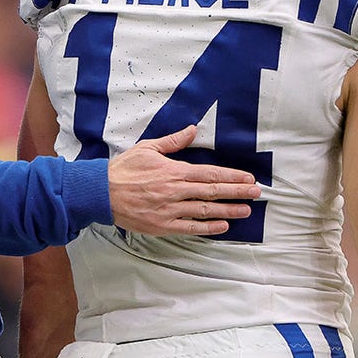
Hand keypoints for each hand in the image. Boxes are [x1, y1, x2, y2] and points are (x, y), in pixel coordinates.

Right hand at [107, 125, 260, 235]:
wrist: (101, 192)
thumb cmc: (124, 169)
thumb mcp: (148, 148)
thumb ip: (173, 141)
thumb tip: (192, 129)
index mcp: (173, 171)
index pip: (210, 174)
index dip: (231, 177)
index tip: (248, 179)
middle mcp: (175, 190)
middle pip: (213, 191)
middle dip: (237, 192)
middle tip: (257, 194)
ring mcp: (170, 210)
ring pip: (205, 210)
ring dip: (228, 211)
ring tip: (245, 211)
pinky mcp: (162, 225)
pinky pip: (190, 228)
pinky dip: (208, 227)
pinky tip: (222, 226)